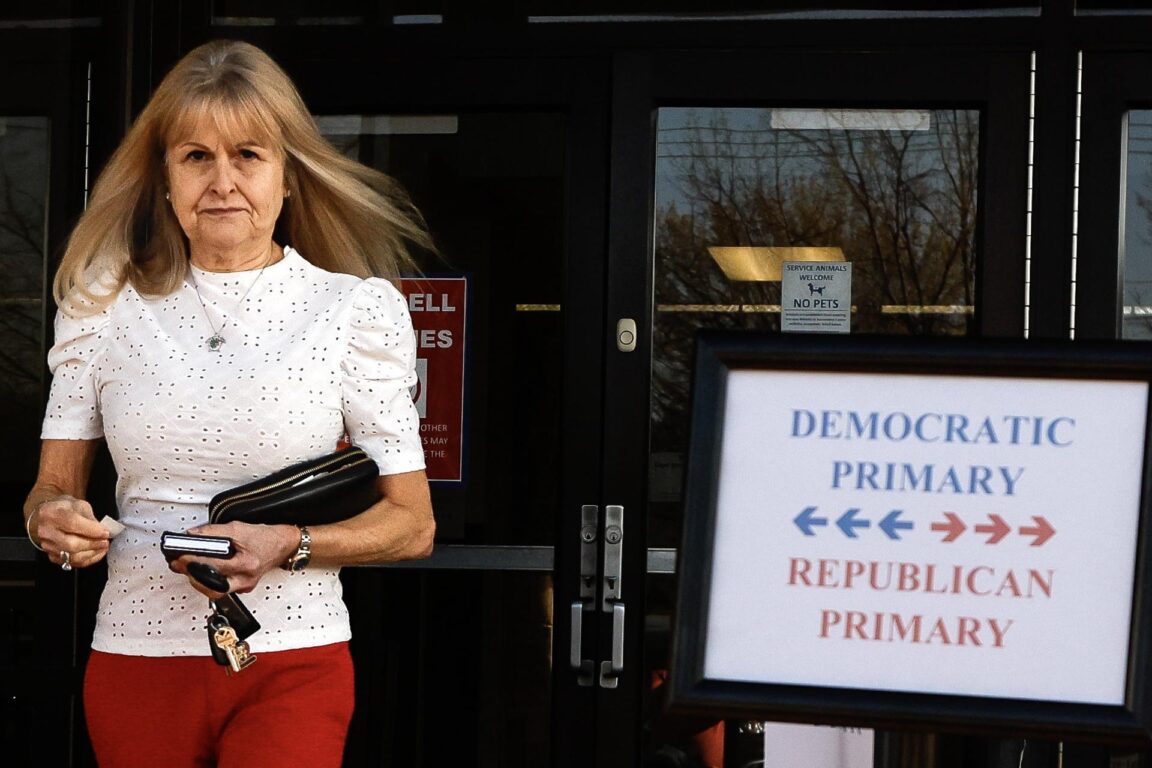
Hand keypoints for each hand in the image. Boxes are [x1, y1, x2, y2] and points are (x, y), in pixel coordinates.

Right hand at [30, 496, 110, 569]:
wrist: (49, 516)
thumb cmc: (64, 509)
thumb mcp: (80, 505)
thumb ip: (90, 519)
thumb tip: (103, 531)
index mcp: (51, 514)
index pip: (72, 524)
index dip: (92, 530)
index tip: (105, 532)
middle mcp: (46, 531)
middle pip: (71, 544)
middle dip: (93, 544)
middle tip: (105, 541)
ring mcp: (47, 546)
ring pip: (71, 556)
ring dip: (92, 553)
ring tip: (103, 547)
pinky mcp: (51, 556)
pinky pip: (71, 563)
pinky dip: (87, 560)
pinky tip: (96, 553)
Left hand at [168, 522, 297, 597]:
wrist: (282, 545)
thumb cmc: (265, 538)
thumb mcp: (238, 529)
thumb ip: (213, 532)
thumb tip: (192, 536)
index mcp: (247, 564)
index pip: (215, 565)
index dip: (194, 561)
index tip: (180, 556)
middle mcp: (246, 579)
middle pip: (213, 587)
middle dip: (192, 576)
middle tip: (179, 565)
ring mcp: (244, 586)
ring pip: (214, 591)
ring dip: (197, 580)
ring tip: (186, 568)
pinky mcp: (242, 587)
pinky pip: (220, 588)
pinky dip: (208, 580)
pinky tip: (200, 571)